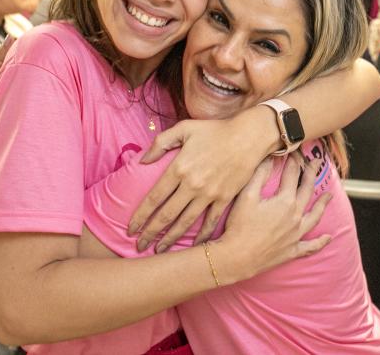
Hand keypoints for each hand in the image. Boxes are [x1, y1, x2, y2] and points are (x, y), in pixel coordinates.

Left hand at [130, 114, 273, 252]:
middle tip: (139, 246)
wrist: (249, 137)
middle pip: (166, 215)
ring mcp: (209, 194)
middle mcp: (192, 185)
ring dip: (171, 239)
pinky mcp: (225, 199)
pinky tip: (193, 247)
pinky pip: (211, 222)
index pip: (154, 198)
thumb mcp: (184, 128)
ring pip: (185, 223)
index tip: (131, 229)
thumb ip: (161, 142)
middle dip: (150, 233)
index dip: (140, 216)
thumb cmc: (215, 130)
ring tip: (159, 250)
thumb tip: (142, 161)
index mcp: (179, 168)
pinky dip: (202, 236)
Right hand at [210, 155, 331, 282]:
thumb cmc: (239, 226)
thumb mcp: (246, 196)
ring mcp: (296, 234)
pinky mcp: (292, 250)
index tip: (295, 152)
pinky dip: (321, 242)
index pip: (292, 175)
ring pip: (314, 216)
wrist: (237, 257)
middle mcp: (295, 216)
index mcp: (285, 201)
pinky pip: (310, 246)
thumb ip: (260, 175)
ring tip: (329, 196)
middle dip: (312, 174)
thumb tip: (270, 158)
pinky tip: (328, 238)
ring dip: (322, 205)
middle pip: (307, 191)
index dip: (294, 161)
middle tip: (316, 163)